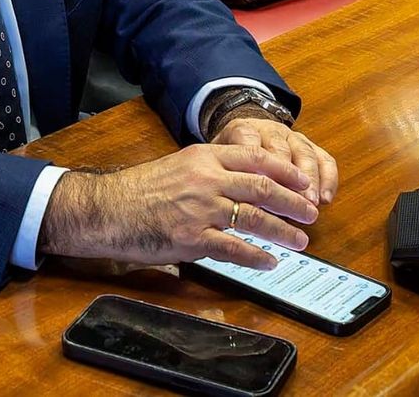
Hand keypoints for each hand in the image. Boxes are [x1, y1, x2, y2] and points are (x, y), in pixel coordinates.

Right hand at [39, 143, 319, 269]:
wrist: (106, 209)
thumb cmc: (139, 189)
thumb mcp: (178, 165)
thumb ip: (209, 169)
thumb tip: (242, 179)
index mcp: (204, 156)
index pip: (255, 158)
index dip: (285, 171)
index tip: (304, 181)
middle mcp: (206, 179)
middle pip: (262, 187)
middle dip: (292, 201)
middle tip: (311, 212)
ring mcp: (200, 209)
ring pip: (253, 218)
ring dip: (282, 231)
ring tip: (300, 241)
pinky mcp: (191, 238)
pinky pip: (233, 248)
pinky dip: (256, 256)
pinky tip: (269, 261)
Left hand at [211, 117, 338, 206]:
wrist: (244, 134)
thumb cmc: (229, 158)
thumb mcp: (217, 163)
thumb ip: (222, 178)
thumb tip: (225, 207)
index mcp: (243, 130)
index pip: (248, 143)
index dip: (256, 165)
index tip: (259, 187)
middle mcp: (270, 130)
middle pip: (280, 149)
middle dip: (287, 176)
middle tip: (292, 201)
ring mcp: (292, 137)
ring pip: (304, 153)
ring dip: (310, 180)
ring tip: (311, 203)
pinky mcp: (309, 146)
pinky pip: (324, 158)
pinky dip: (328, 178)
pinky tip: (326, 199)